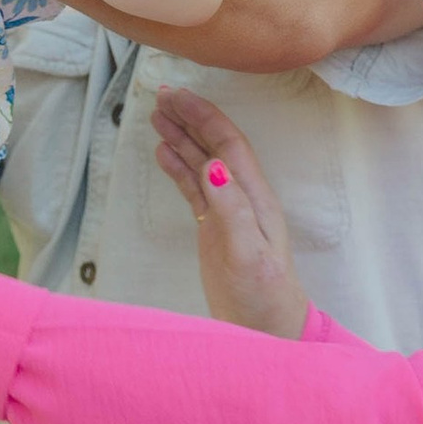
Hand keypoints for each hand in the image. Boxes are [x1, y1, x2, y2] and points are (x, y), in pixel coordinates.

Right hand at [151, 88, 307, 337]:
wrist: (266, 329)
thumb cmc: (264, 295)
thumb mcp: (248, 254)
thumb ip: (232, 211)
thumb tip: (213, 167)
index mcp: (255, 197)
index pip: (228, 144)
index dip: (204, 116)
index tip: (176, 96)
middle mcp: (243, 197)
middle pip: (215, 145)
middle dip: (191, 117)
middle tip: (160, 94)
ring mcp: (228, 212)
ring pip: (202, 163)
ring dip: (181, 137)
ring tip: (156, 115)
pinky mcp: (215, 229)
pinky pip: (194, 189)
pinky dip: (178, 168)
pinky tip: (163, 153)